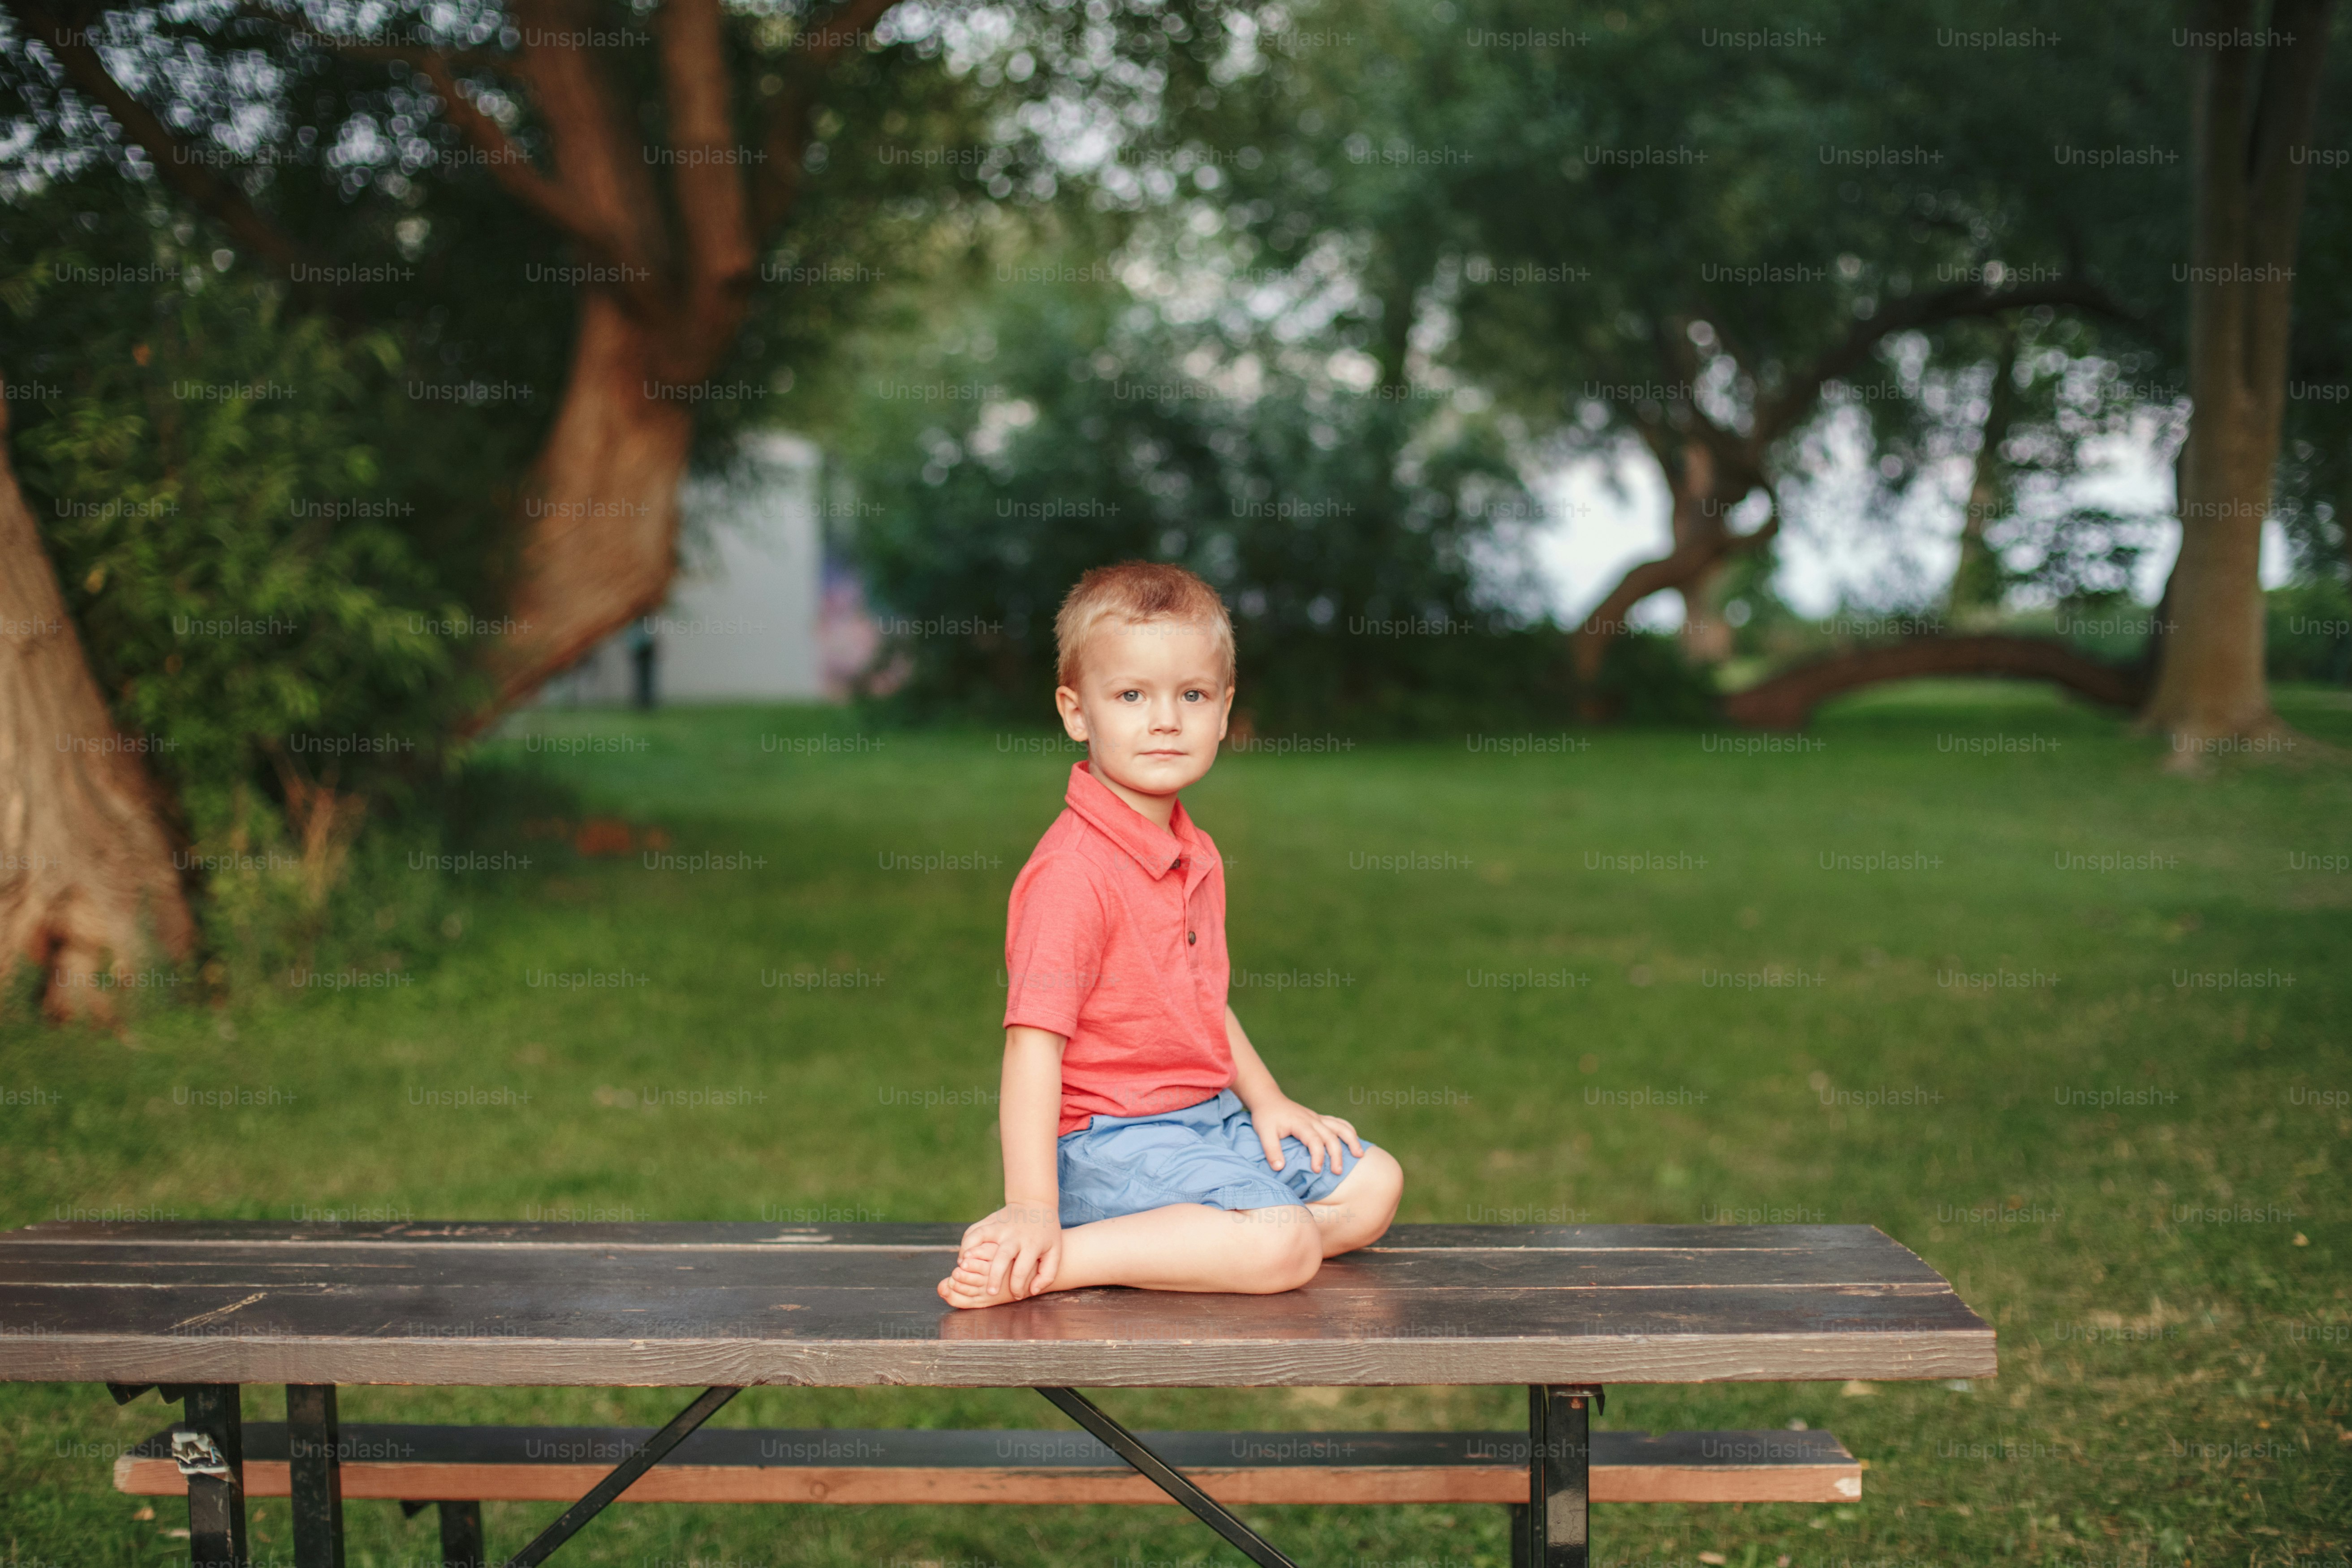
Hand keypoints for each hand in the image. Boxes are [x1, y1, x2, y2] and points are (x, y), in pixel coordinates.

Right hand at [960, 1201, 1062, 1299]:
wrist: (1035, 1202)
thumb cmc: (1045, 1232)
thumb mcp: (1055, 1251)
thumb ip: (1047, 1274)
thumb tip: (1032, 1291)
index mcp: (1031, 1244)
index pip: (1022, 1270)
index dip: (1018, 1287)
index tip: (1016, 1296)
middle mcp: (1014, 1234)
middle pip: (1001, 1257)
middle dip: (994, 1276)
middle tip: (990, 1292)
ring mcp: (1000, 1225)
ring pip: (980, 1238)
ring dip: (970, 1254)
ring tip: (964, 1268)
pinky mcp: (989, 1220)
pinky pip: (972, 1231)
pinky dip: (965, 1243)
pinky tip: (965, 1256)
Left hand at [1246, 1098, 1363, 1176]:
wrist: (1268, 1098)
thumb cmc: (1265, 1117)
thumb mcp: (1263, 1133)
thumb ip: (1271, 1150)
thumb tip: (1279, 1168)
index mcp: (1300, 1123)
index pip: (1314, 1140)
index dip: (1318, 1155)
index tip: (1317, 1170)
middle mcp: (1313, 1119)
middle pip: (1331, 1136)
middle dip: (1337, 1154)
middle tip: (1337, 1172)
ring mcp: (1318, 1118)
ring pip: (1340, 1127)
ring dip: (1351, 1140)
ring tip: (1359, 1155)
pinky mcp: (1319, 1118)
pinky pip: (1338, 1122)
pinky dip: (1348, 1131)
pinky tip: (1354, 1141)